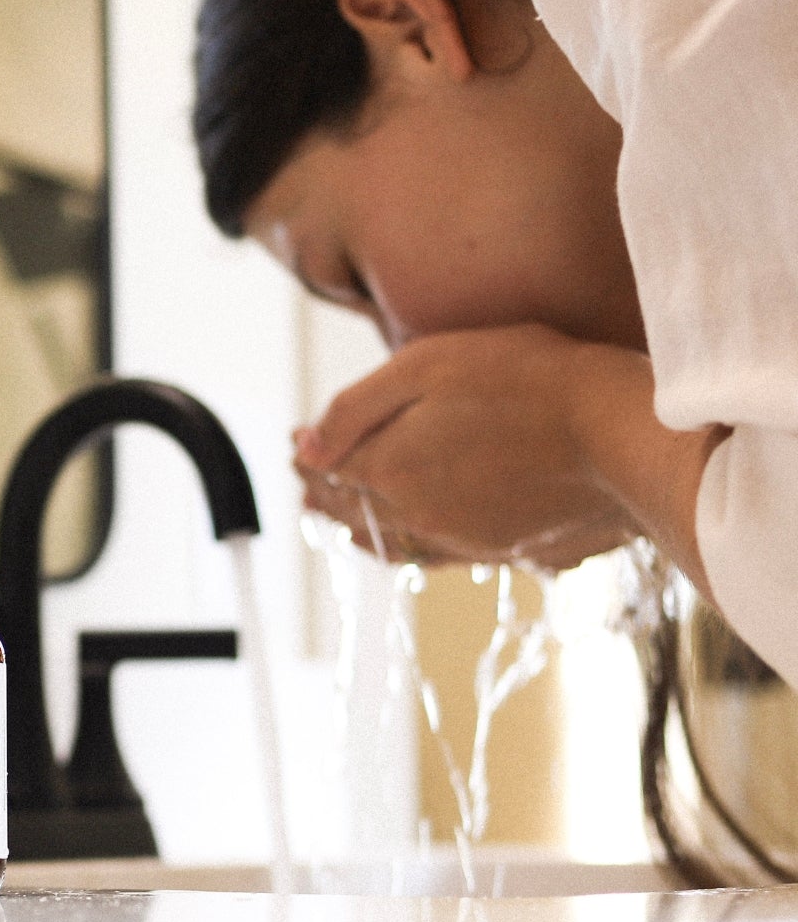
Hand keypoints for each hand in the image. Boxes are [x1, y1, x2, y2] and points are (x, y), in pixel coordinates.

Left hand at [294, 325, 640, 570]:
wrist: (625, 433)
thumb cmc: (528, 382)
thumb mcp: (427, 366)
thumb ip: (356, 409)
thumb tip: (304, 446)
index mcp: (389, 471)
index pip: (327, 468)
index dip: (307, 452)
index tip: (296, 440)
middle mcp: (419, 518)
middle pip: (352, 510)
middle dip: (323, 492)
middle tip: (306, 481)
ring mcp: (466, 542)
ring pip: (392, 540)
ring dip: (360, 524)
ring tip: (339, 516)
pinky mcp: (512, 552)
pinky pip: (441, 555)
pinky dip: (411, 544)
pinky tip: (413, 536)